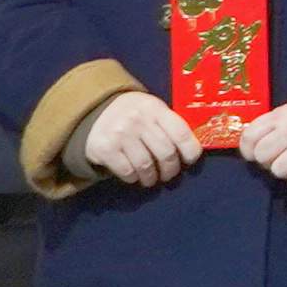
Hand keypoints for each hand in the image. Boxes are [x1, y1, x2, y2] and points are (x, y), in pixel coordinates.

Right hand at [78, 89, 201, 187]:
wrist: (94, 110)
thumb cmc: (132, 113)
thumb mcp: (151, 109)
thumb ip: (169, 124)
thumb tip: (192, 150)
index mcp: (155, 108)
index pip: (181, 133)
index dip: (190, 151)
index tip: (189, 161)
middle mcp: (138, 120)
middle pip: (166, 153)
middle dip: (170, 170)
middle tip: (168, 174)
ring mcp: (121, 134)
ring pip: (146, 166)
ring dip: (151, 178)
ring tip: (151, 178)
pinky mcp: (106, 149)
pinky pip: (127, 172)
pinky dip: (133, 178)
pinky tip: (134, 175)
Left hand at [227, 99, 286, 191]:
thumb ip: (268, 125)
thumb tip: (248, 146)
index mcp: (280, 116)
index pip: (249, 136)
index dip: (247, 149)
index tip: (252, 153)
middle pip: (262, 156)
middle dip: (267, 161)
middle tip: (277, 157)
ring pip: (278, 170)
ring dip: (284, 170)